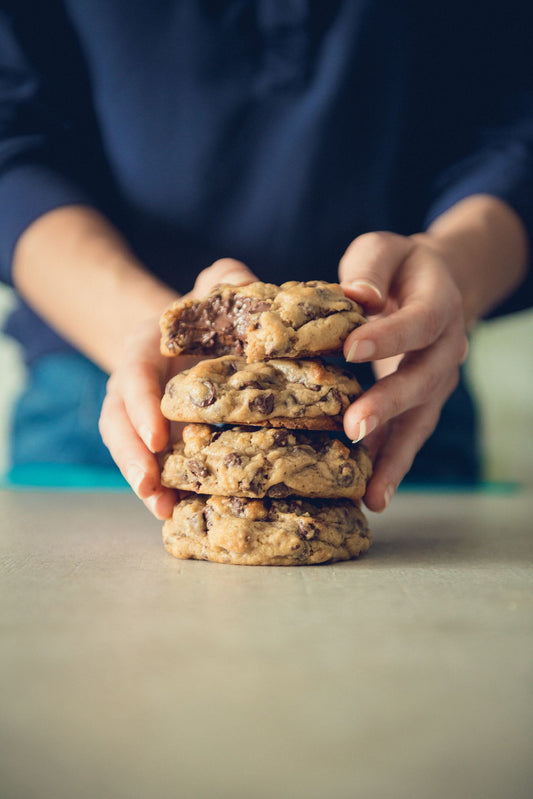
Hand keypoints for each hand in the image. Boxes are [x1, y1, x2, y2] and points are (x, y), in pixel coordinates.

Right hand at [99, 258, 258, 518]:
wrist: (189, 341)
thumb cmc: (202, 318)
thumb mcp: (212, 293)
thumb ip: (225, 280)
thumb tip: (245, 282)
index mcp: (142, 351)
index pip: (133, 376)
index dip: (141, 406)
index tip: (156, 435)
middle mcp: (133, 389)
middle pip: (118, 424)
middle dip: (130, 456)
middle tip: (148, 485)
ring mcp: (141, 419)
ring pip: (130, 452)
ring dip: (144, 482)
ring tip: (162, 509)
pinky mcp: (158, 442)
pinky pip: (155, 467)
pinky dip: (164, 490)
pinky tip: (180, 513)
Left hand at [339, 231, 469, 511]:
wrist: (432, 288)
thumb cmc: (397, 268)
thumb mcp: (384, 250)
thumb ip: (371, 266)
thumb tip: (357, 295)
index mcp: (438, 304)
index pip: (418, 322)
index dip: (387, 335)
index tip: (351, 346)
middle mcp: (445, 349)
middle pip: (422, 380)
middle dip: (388, 405)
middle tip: (353, 426)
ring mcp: (436, 383)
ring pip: (420, 420)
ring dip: (395, 454)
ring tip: (371, 490)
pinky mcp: (421, 405)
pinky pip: (409, 438)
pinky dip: (393, 467)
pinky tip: (373, 497)